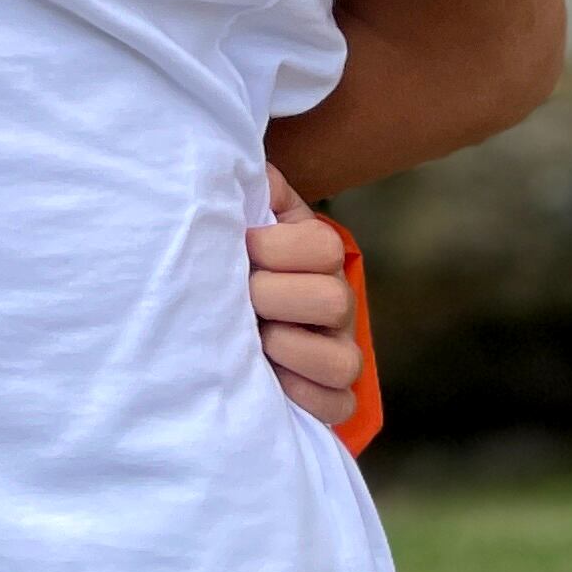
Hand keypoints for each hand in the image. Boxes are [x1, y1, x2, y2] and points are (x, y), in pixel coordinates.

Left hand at [247, 168, 364, 429]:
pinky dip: (301, 394)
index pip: (323, 246)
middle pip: (332, 299)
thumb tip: (253, 166)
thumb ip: (252, 188)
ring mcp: (339, 352)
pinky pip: (338, 405)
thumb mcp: (244, 217)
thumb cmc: (236, 259)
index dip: (275, 247)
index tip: (243, 249)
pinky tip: (270, 378)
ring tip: (254, 339)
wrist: (230, 313)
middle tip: (242, 298)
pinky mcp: (333, 397)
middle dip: (272, 297)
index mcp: (319, 257)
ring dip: (286, 348)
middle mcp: (338, 303)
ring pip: (342, 360)